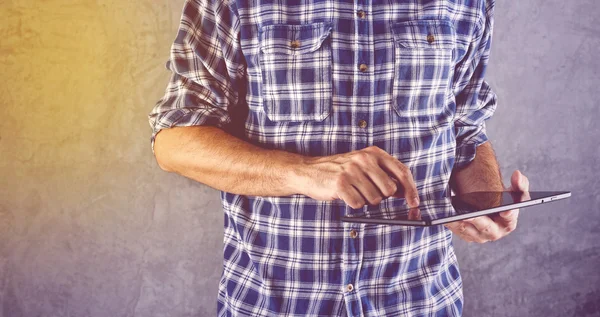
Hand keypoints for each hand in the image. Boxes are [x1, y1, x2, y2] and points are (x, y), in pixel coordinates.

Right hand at [296, 146, 419, 208]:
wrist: (309, 171)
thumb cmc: (339, 171)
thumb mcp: (362, 165)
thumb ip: (383, 174)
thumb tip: (404, 192)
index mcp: (373, 153)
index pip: (401, 171)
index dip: (411, 189)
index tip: (415, 203)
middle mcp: (364, 159)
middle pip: (389, 189)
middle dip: (381, 196)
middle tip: (366, 192)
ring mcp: (352, 171)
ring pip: (374, 199)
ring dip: (365, 200)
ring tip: (353, 191)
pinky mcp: (341, 184)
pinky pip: (358, 204)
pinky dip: (353, 204)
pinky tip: (344, 195)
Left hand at [444, 170, 529, 242]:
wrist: (489, 206)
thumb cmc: (504, 199)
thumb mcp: (515, 190)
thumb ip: (520, 183)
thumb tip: (517, 175)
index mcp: (509, 222)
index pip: (509, 218)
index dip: (508, 213)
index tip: (504, 210)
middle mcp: (495, 232)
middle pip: (486, 228)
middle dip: (478, 221)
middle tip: (468, 215)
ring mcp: (480, 236)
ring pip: (468, 231)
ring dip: (459, 224)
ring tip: (450, 217)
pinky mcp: (467, 235)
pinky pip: (458, 231)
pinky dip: (451, 224)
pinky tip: (443, 216)